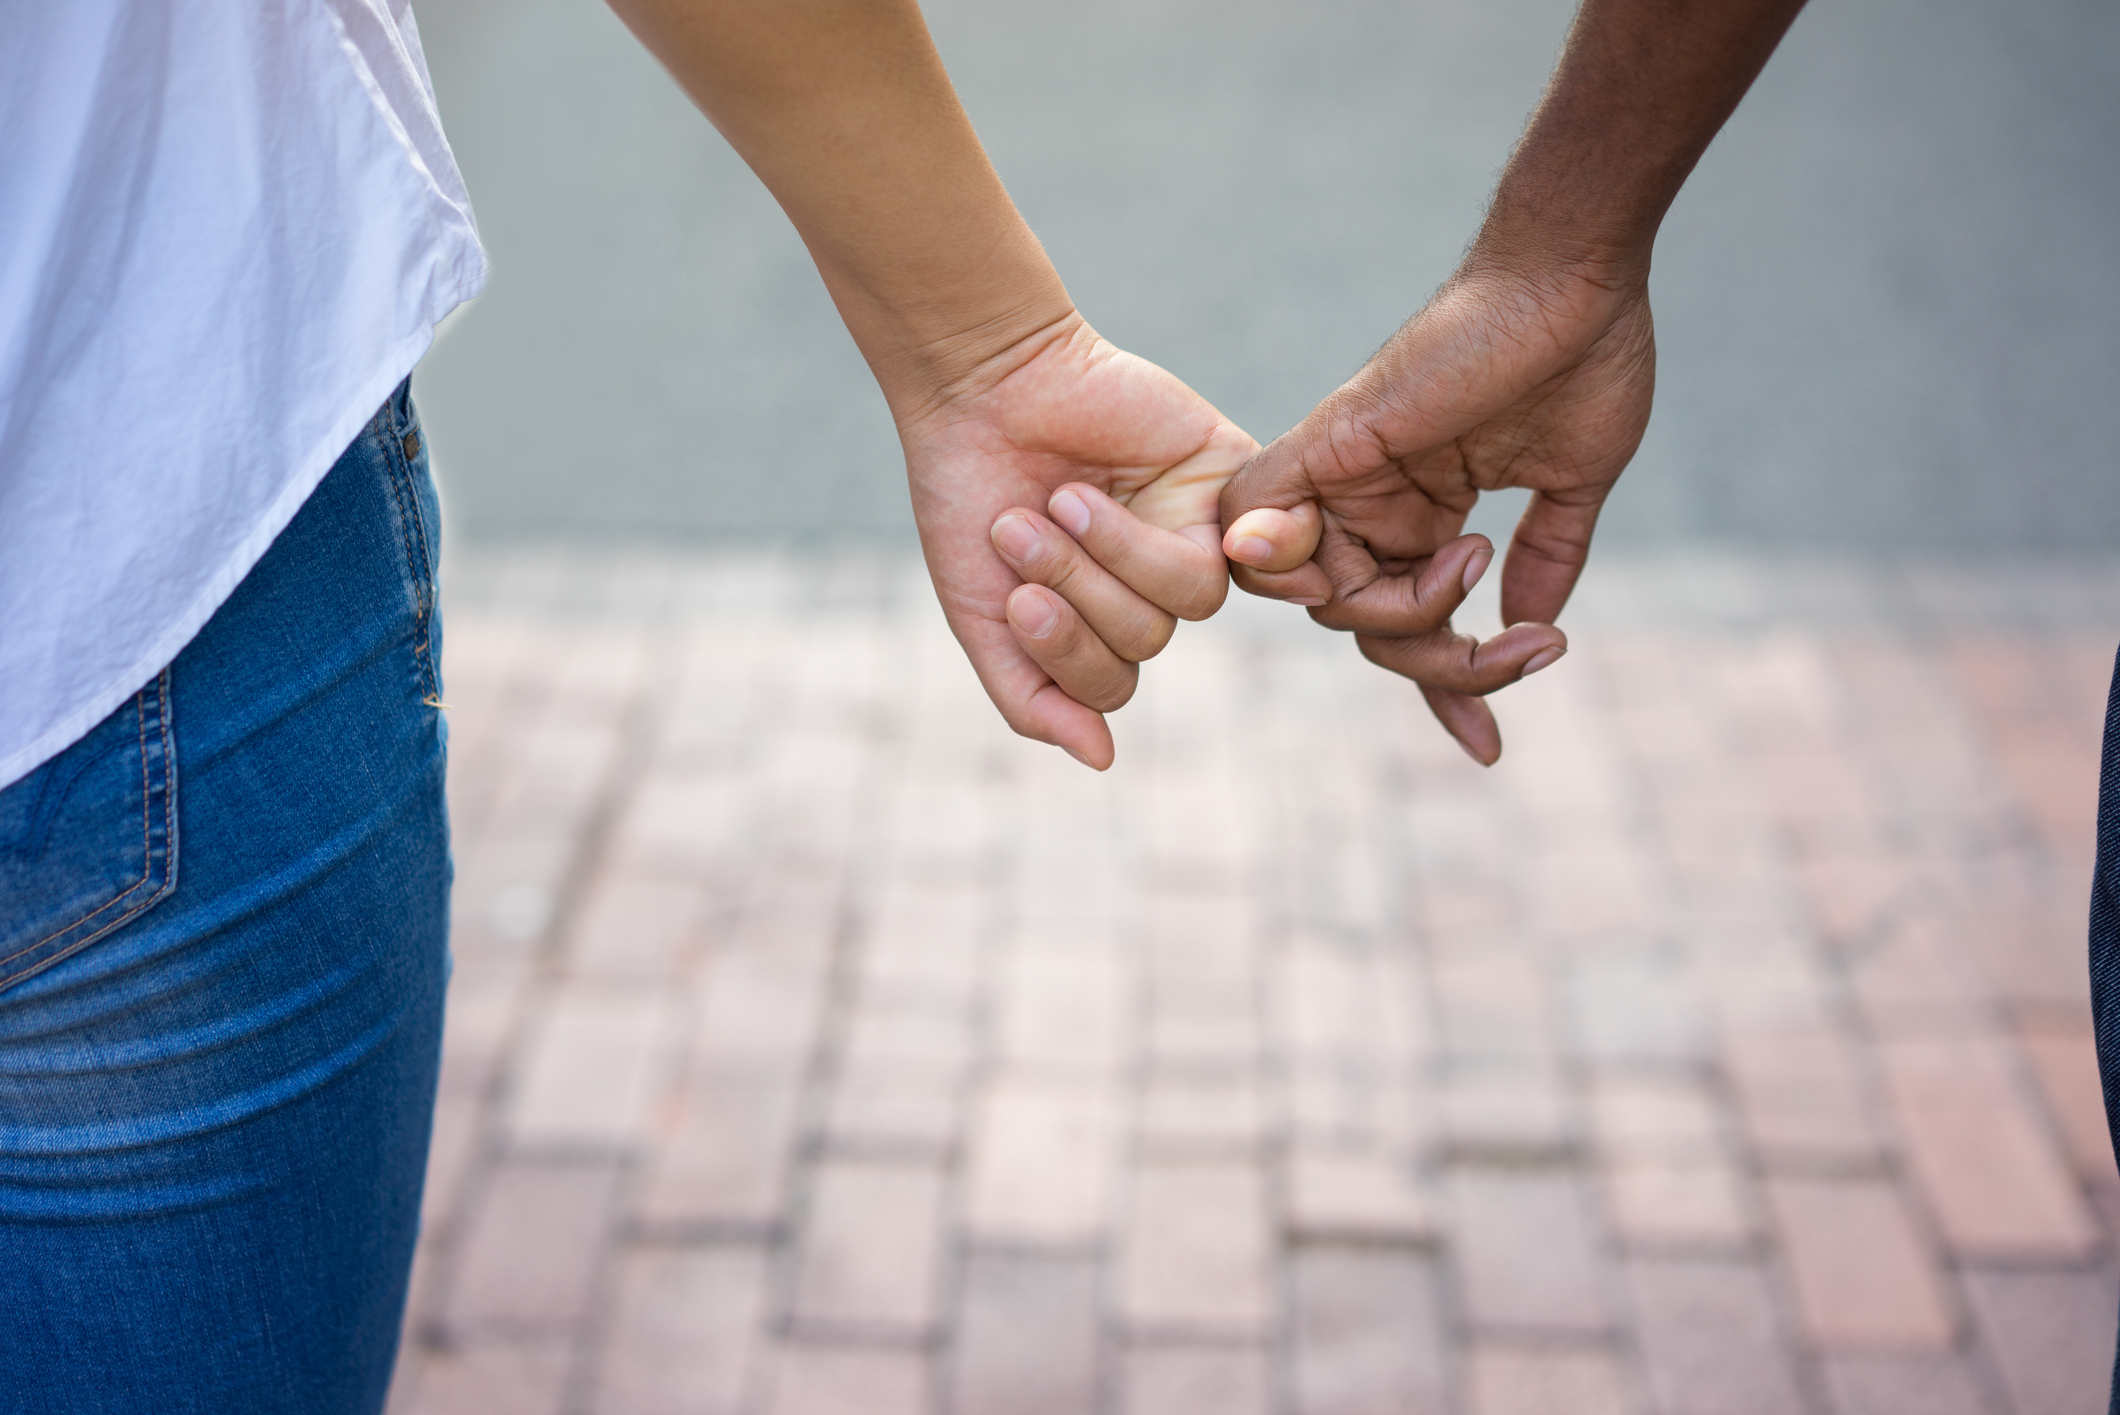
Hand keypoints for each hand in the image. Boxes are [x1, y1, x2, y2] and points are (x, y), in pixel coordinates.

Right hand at [902, 311, 1254, 768]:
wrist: (979, 390)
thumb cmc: (971, 497)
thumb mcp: (982, 615)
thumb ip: (1033, 696)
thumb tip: (1103, 760)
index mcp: (1099, 620)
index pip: (1111, 685)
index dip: (1066, 657)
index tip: (1014, 603)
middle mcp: (1152, 581)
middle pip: (1148, 641)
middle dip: (1077, 592)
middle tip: (1020, 531)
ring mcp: (1193, 530)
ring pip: (1190, 600)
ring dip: (1108, 558)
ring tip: (1059, 503)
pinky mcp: (1222, 477)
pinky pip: (1224, 546)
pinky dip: (1153, 538)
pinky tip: (1096, 502)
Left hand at [1219, 252, 1656, 762]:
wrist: (1577, 276)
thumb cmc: (1582, 356)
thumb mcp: (1570, 485)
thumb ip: (1544, 558)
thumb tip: (1530, 627)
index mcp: (1425, 514)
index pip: (1407, 624)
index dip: (1445, 691)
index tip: (1486, 746)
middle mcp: (1375, 503)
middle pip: (1364, 629)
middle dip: (1443, 664)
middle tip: (1523, 649)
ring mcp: (1346, 478)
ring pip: (1320, 600)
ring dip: (1401, 620)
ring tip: (1477, 565)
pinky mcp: (1326, 446)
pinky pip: (1259, 523)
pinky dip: (1282, 558)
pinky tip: (1356, 575)